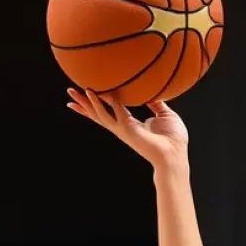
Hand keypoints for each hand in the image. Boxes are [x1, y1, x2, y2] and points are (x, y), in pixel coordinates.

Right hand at [67, 89, 187, 167]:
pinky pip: (111, 112)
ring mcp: (123, 130)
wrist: (175, 154)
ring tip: (73, 92)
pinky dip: (102, 102)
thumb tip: (151, 91)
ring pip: (98, 115)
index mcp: (130, 124)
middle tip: (70, 93)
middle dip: (83, 105)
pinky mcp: (126, 129)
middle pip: (98, 115)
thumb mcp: (165, 114)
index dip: (98, 104)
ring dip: (85, 103)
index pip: (109, 112)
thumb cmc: (174, 139)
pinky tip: (93, 92)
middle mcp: (123, 128)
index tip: (87, 94)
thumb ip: (156, 102)